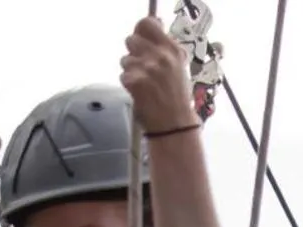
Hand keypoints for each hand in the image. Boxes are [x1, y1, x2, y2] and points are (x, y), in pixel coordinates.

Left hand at [121, 15, 195, 134]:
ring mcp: (147, 69)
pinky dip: (129, 85)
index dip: (140, 30)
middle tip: (142, 68)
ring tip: (144, 85)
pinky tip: (140, 94)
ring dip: (131, 71)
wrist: (176, 126)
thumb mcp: (179, 67)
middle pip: (131, 40)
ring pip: (125, 59)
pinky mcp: (135, 82)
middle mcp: (160, 56)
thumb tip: (154, 28)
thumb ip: (165, 47)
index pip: (147, 24)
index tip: (142, 38)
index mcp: (172, 49)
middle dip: (134, 53)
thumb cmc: (177, 98)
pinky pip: (123, 76)